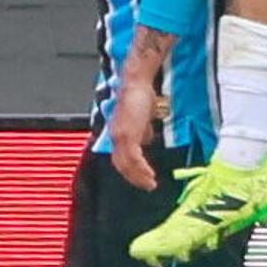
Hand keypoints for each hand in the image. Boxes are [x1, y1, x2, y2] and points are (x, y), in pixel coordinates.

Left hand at [108, 60, 165, 188]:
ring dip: (139, 176)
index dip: (131, 169)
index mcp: (118, 131)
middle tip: (147, 185)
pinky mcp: (127, 134)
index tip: (142, 177)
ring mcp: (120, 135)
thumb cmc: (140, 94)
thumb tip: (146, 139)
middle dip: (134, 177)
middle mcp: (116, 135)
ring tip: (150, 184)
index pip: (121, 157)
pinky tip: (149, 175)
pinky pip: (133, 158)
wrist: (137, 81)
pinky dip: (141, 169)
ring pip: (126, 164)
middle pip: (121, 164)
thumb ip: (142, 130)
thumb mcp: (142, 117)